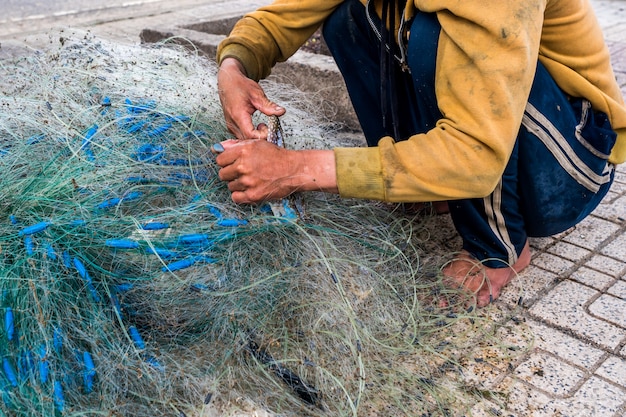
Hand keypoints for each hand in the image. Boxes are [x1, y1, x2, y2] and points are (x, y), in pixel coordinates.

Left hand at [214, 139, 337, 203]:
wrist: (293, 170)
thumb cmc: (275, 156)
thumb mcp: (255, 144)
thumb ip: (234, 145)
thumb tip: (216, 148)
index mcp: (243, 151)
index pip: (219, 159)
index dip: (226, 162)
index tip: (234, 163)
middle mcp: (243, 166)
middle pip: (222, 174)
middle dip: (231, 173)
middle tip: (244, 172)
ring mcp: (248, 182)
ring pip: (230, 186)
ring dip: (238, 184)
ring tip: (251, 180)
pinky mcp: (253, 195)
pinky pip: (236, 198)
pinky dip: (241, 195)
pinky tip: (249, 189)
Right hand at [217, 58, 285, 139]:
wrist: (227, 81)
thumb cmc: (240, 86)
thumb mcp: (257, 94)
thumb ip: (269, 105)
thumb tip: (281, 112)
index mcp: (238, 115)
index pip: (250, 135)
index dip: (262, 135)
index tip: (270, 128)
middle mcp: (232, 123)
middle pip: (247, 140)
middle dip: (261, 138)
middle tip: (270, 129)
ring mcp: (231, 126)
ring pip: (244, 140)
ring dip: (256, 137)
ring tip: (264, 126)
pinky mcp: (232, 126)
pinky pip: (242, 136)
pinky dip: (251, 135)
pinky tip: (258, 127)